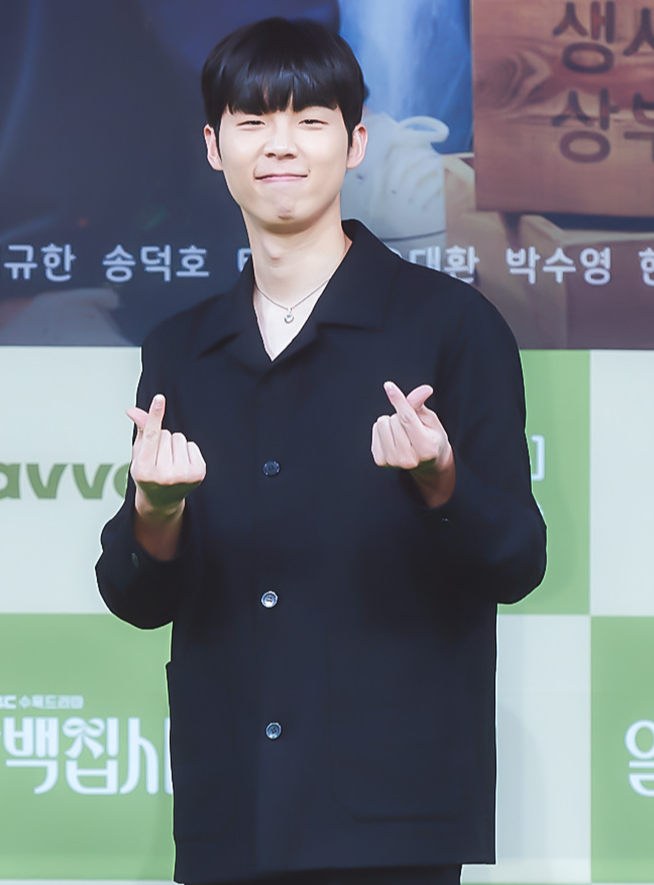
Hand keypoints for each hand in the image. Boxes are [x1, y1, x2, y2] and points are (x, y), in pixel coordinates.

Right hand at [127, 394, 205, 522]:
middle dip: (162, 440)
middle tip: (159, 458)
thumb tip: (133, 410)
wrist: (162, 501)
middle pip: (166, 434)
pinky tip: (181, 464)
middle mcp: (163, 475)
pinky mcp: (198, 474)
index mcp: (143, 470)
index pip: (151, 436)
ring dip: (174, 445)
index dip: (155, 415)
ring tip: (170, 461)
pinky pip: (192, 445)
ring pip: (179, 438)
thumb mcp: (139, 454)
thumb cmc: (148, 474)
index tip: (160, 398)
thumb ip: (140, 430)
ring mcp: (182, 476)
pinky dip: (186, 451)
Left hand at [371, 381, 454, 506]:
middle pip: (394, 419)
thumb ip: (422, 405)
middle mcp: (409, 459)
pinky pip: (375, 430)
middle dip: (401, 415)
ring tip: (402, 432)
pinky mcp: (380, 460)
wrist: (427, 463)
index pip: (407, 419)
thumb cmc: (432, 438)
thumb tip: (424, 390)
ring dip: (391, 422)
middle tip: (412, 427)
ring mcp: (393, 462)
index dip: (398, 400)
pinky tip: (394, 439)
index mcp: (426, 449)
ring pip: (382, 423)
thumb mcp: (431, 420)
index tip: (389, 386)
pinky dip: (384, 430)